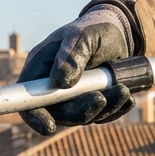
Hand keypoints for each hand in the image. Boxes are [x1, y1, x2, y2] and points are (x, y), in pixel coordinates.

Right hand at [16, 6, 133, 134]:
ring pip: (83, 117)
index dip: (34, 115)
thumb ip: (71, 55)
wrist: (118, 32)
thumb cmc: (94, 28)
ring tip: (123, 90)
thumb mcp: (83, 35)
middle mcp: (52, 86)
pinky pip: (101, 115)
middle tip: (101, 98)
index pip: (27, 98)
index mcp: (40, 68)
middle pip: (58, 113)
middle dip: (80, 111)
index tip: (49, 127)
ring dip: (104, 108)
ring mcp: (72, 97)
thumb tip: (60, 82)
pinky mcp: (91, 102)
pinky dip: (115, 108)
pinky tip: (126, 95)